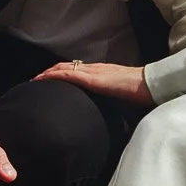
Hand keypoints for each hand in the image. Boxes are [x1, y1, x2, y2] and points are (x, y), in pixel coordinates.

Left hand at [33, 60, 153, 105]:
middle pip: (66, 66)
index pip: (77, 69)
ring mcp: (94, 71)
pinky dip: (53, 76)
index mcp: (102, 73)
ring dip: (47, 73)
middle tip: (36, 80)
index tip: (49, 80)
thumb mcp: (122, 97)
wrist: (150, 85)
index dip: (61, 73)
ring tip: (35, 81)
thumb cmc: (141, 93)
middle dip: (50, 72)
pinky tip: (43, 79)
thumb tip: (110, 119)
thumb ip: (113, 103)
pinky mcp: (93, 78)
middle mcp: (95, 68)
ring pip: (64, 68)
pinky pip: (68, 74)